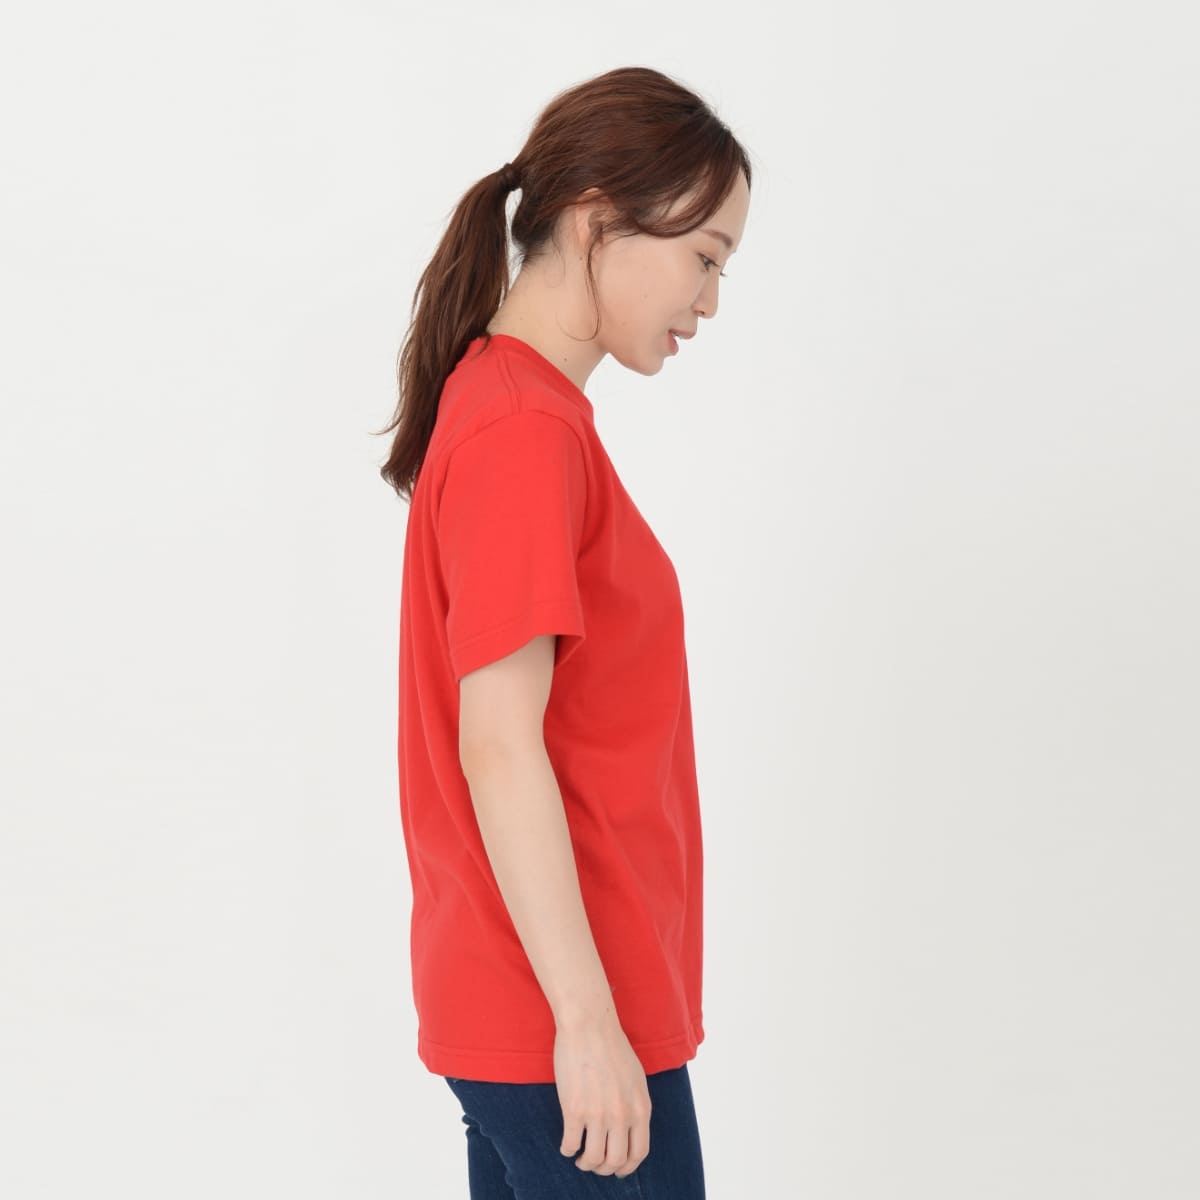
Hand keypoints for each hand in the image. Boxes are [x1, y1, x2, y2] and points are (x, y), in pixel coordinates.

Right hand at [554, 1010, 651, 1177]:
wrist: (589, 1025)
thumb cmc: (612, 1046)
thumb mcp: (636, 1078)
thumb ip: (635, 1105)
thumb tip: (629, 1130)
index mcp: (640, 1108)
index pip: (639, 1153)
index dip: (626, 1167)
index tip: (616, 1169)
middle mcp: (622, 1115)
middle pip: (615, 1162)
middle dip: (604, 1169)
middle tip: (594, 1163)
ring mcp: (598, 1114)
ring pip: (592, 1159)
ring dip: (585, 1163)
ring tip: (579, 1157)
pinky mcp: (574, 1109)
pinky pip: (570, 1144)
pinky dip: (567, 1150)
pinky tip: (566, 1144)